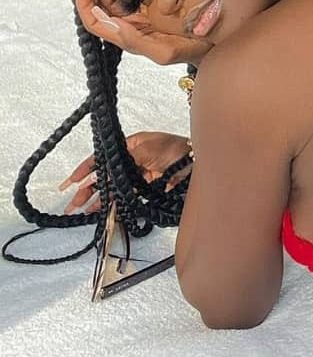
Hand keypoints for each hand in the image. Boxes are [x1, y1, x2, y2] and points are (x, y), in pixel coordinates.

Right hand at [58, 131, 192, 214]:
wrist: (198, 161)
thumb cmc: (176, 148)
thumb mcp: (148, 149)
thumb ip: (125, 161)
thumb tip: (104, 173)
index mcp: (130, 146)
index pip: (103, 158)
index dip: (85, 170)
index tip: (70, 182)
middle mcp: (131, 159)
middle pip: (105, 176)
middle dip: (87, 190)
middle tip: (72, 204)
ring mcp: (138, 174)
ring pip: (112, 188)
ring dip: (97, 199)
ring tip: (81, 211)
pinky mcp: (147, 187)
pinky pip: (126, 196)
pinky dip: (114, 204)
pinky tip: (102, 211)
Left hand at [74, 0, 214, 65]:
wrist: (216, 41)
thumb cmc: (193, 49)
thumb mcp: (166, 51)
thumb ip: (137, 42)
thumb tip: (110, 24)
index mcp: (129, 36)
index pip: (95, 21)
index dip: (85, 1)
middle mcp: (129, 24)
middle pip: (96, 5)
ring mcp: (137, 12)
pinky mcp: (149, 0)